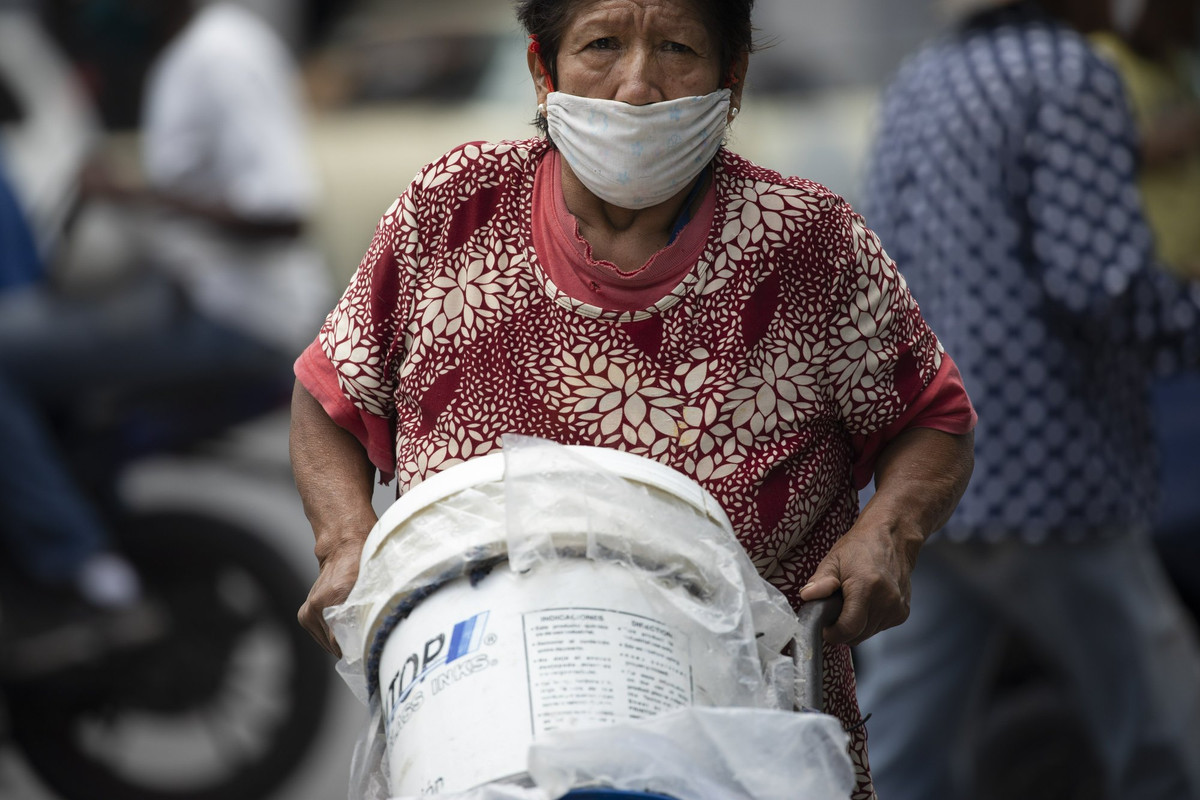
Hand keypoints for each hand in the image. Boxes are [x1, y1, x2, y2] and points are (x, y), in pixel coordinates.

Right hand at [298, 541, 363, 657]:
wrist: (343, 551)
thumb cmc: (361, 568)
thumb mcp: (372, 590)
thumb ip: (372, 614)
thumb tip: (378, 638)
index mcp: (334, 599)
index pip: (341, 643)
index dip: (356, 650)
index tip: (366, 653)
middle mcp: (317, 606)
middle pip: (334, 646)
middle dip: (349, 646)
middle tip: (364, 640)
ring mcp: (308, 611)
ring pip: (327, 643)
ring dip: (340, 640)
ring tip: (353, 627)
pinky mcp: (304, 615)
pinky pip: (321, 636)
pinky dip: (332, 635)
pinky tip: (342, 624)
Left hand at [798, 517, 921, 646]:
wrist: (892, 538)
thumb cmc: (861, 547)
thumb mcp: (834, 560)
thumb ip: (820, 581)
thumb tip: (806, 596)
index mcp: (866, 587)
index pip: (848, 628)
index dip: (832, 633)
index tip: (824, 628)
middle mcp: (886, 601)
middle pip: (857, 636)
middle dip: (842, 629)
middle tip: (834, 611)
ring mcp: (897, 608)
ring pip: (867, 634)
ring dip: (855, 626)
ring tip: (851, 603)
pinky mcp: (902, 613)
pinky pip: (878, 628)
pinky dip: (868, 622)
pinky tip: (866, 603)